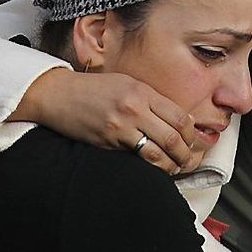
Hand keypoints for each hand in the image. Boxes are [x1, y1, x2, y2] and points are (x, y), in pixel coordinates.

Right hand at [13, 69, 198, 173]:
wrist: (59, 95)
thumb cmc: (93, 89)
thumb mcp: (127, 83)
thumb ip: (152, 100)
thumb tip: (178, 119)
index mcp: (142, 91)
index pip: (179, 117)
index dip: (191, 134)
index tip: (192, 140)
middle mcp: (133, 108)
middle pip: (173, 138)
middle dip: (185, 154)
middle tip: (188, 160)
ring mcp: (120, 128)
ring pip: (157, 154)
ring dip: (170, 165)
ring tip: (174, 168)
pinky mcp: (108, 143)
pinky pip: (136, 159)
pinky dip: (149, 166)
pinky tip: (154, 168)